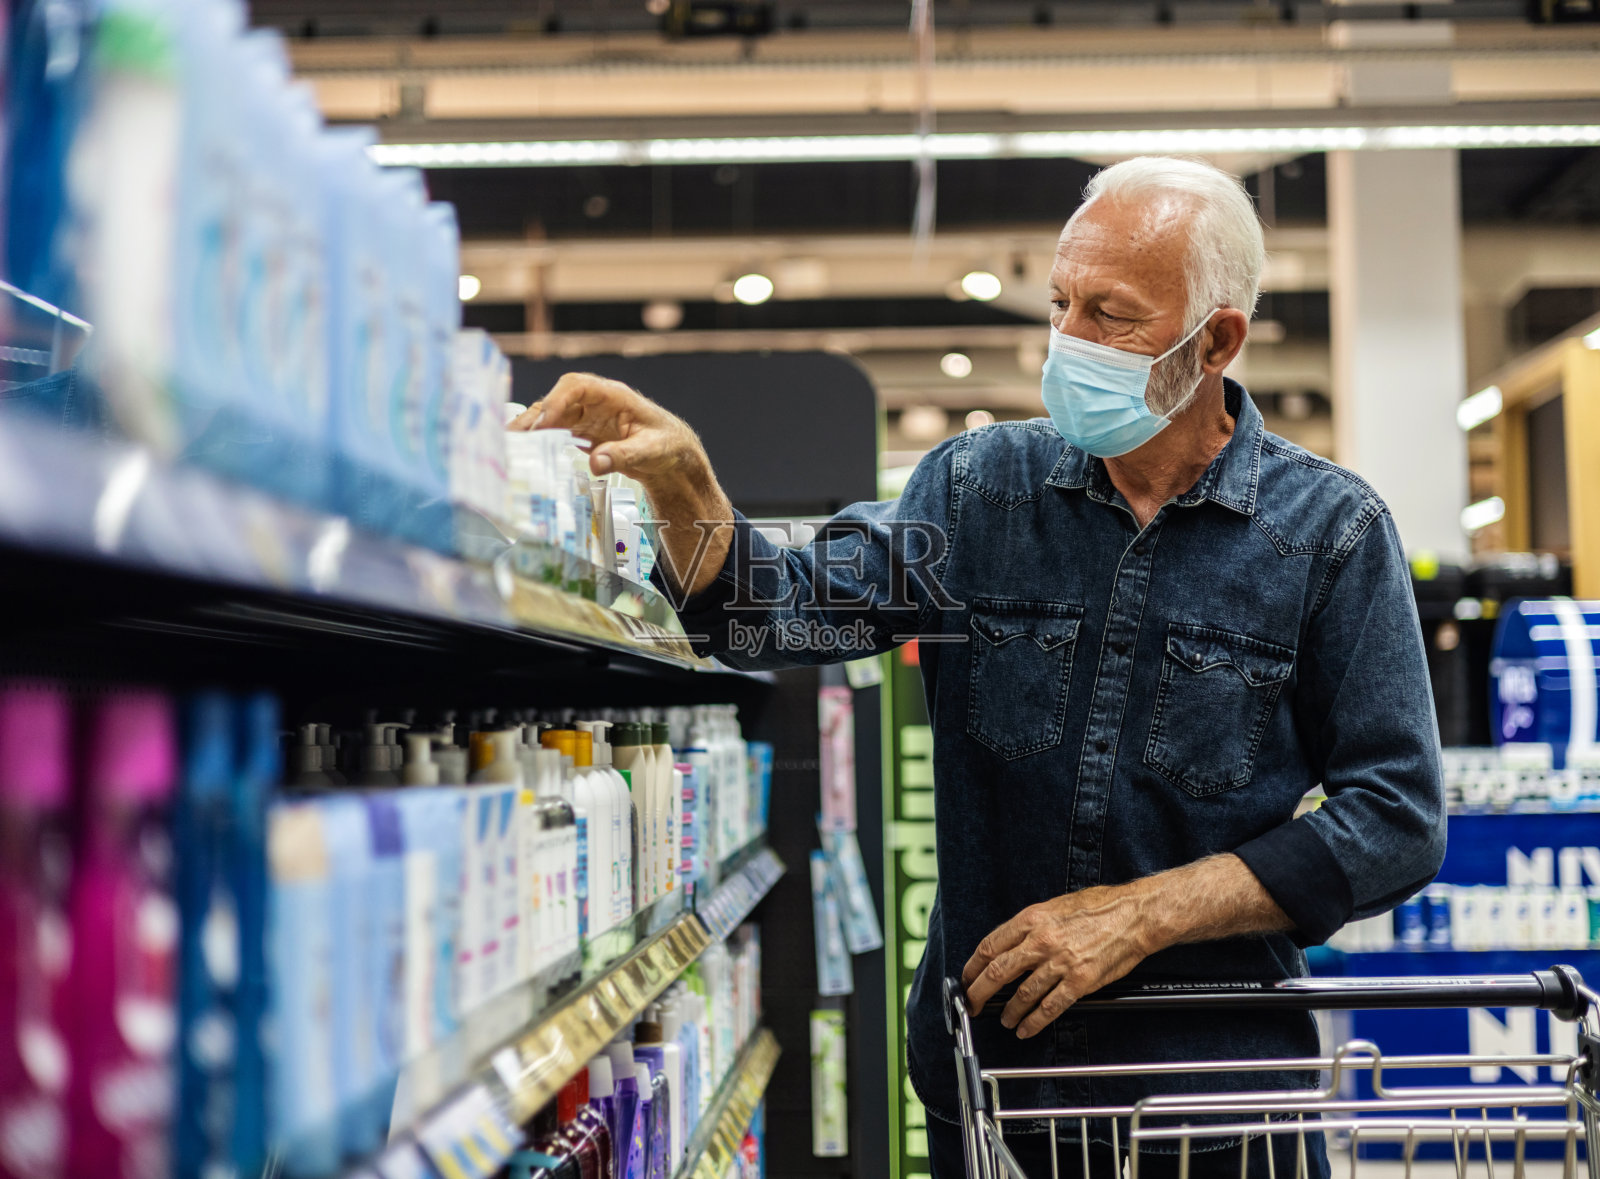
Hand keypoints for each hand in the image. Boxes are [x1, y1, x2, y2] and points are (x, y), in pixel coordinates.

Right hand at [508, 372, 706, 482]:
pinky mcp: (583, 433)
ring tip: (509, 447)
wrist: (673, 457)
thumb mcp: (651, 451)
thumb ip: (624, 456)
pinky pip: (556, 433)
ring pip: (551, 417)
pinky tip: (525, 454)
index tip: (543, 422)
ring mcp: (587, 417)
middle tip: (512, 439)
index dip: (556, 401)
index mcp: (613, 396)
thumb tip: (595, 463)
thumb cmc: (668, 446)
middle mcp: (595, 402)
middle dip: (534, 417)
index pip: (576, 386)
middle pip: (557, 401)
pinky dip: (539, 442)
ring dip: (531, 430)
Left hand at [958, 855, 1293, 1039]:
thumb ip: (1031, 926)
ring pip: (1022, 994)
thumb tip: (1009, 945)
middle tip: (973, 1004)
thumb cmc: (1099, 907)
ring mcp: (1060, 962)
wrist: (1135, 915)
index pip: (990, 946)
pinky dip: (1034, 1022)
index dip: (973, 967)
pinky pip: (1049, 1007)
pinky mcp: (1080, 981)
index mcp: (1032, 919)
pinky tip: (1026, 1029)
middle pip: (998, 972)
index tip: (966, 978)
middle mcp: (1041, 940)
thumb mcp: (1056, 906)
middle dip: (979, 993)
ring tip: (1004, 1020)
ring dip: (1008, 1011)